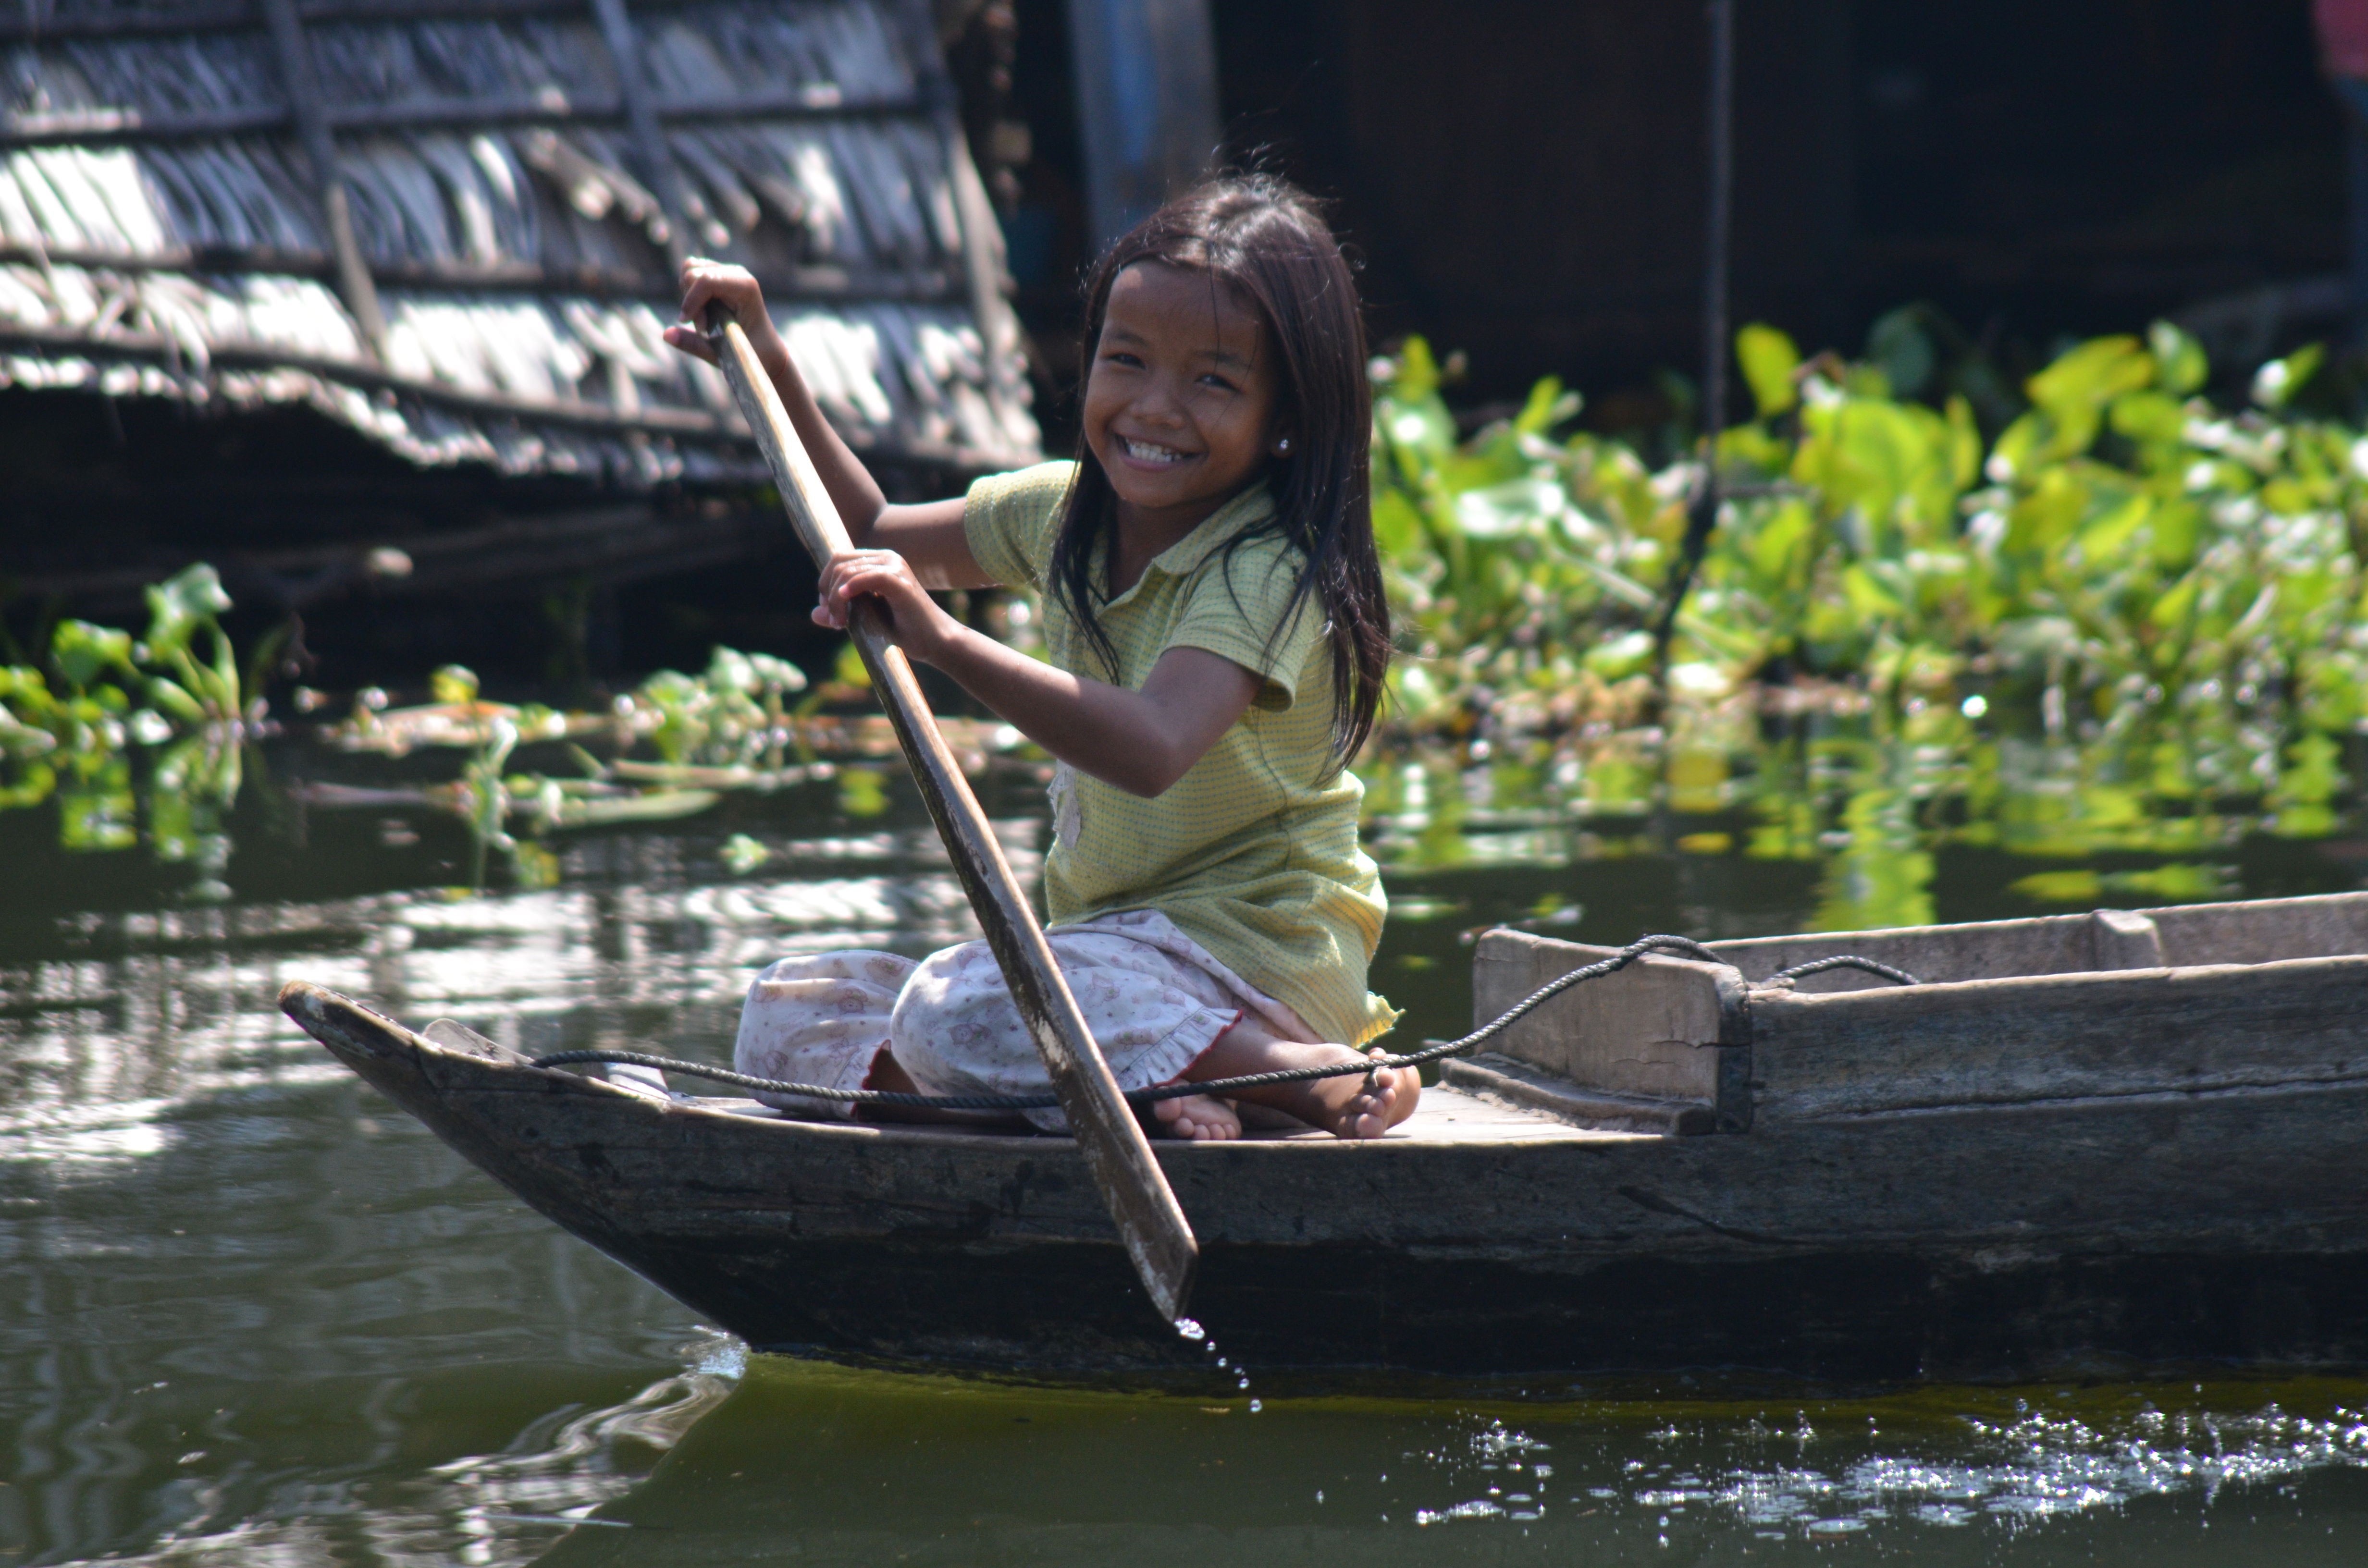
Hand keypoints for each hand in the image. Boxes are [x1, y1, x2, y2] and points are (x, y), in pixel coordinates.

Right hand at [662, 257, 780, 365]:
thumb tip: (665, 334)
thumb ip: (694, 344)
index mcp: (745, 287)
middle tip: (705, 328)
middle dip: (690, 300)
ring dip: (689, 297)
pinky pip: (690, 276)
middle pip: (692, 272)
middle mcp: (736, 274)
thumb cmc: (754, 354)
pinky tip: (704, 313)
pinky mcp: (717, 276)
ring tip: (706, 320)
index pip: (706, 280)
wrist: (768, 351)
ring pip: (688, 270)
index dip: (691, 301)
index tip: (690, 325)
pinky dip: (690, 295)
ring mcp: (727, 272)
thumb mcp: (723, 354)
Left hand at [814, 550, 963, 664]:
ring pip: (848, 571)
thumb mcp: (864, 620)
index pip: (839, 560)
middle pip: (838, 562)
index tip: (829, 612)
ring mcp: (895, 567)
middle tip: (834, 622)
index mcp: (879, 562)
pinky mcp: (901, 583)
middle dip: (827, 592)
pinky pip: (867, 577)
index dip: (825, 584)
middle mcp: (887, 558)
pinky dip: (851, 589)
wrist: (935, 643)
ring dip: (836, 600)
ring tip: (840, 625)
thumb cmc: (904, 631)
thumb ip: (841, 612)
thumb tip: (813, 613)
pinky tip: (845, 602)